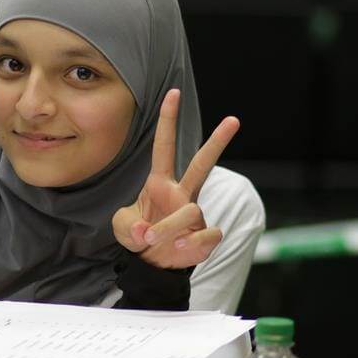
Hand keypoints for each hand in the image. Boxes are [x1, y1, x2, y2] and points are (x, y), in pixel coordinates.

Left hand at [112, 88, 239, 268]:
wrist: (153, 264)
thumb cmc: (139, 236)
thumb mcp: (123, 228)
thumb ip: (128, 226)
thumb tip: (146, 231)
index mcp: (160, 184)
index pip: (164, 146)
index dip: (167, 120)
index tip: (173, 94)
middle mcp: (181, 194)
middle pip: (203, 163)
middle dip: (218, 142)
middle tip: (234, 119)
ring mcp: (195, 214)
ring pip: (190, 211)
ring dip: (168, 228)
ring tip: (152, 240)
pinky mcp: (205, 236)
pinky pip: (206, 235)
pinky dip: (191, 243)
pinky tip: (181, 248)